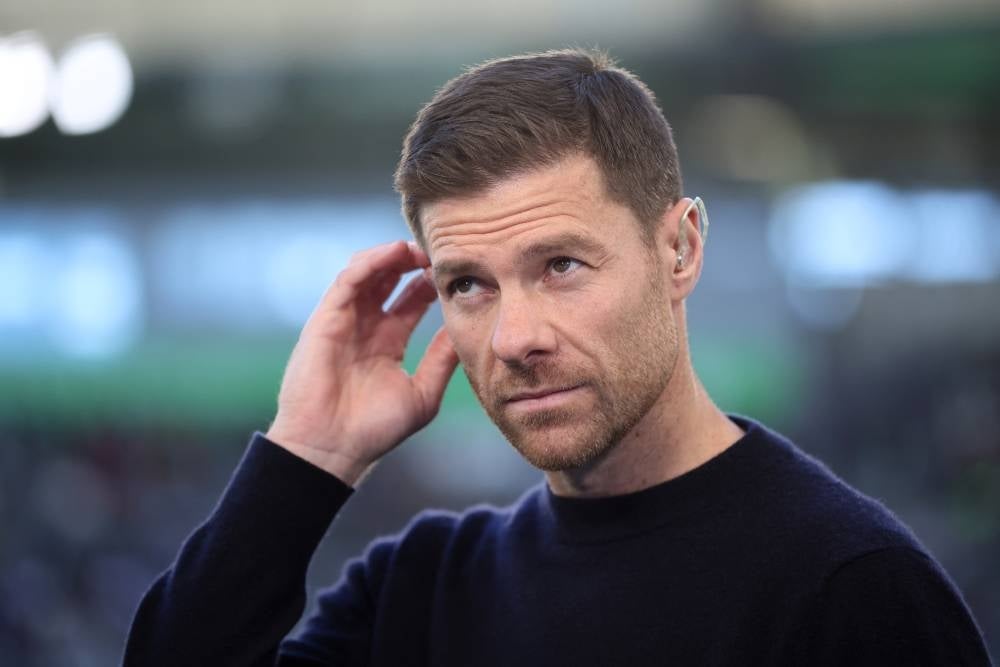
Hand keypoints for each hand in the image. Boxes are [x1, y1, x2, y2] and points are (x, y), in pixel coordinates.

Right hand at [266, 240, 458, 484]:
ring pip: (368, 273)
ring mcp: (344, 321)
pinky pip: (348, 280)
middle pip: (390, 280)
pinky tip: (395, 252)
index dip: (431, 283)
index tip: (455, 273)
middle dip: (414, 263)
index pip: (411, 301)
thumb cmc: (373, 430)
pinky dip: (371, 262)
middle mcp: (365, 327)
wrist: (332, 448)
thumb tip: (464, 331)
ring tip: (420, 248)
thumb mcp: (422, 392)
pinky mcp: (325, 319)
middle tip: (440, 253)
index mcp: (387, 342)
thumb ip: (441, 360)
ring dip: (393, 255)